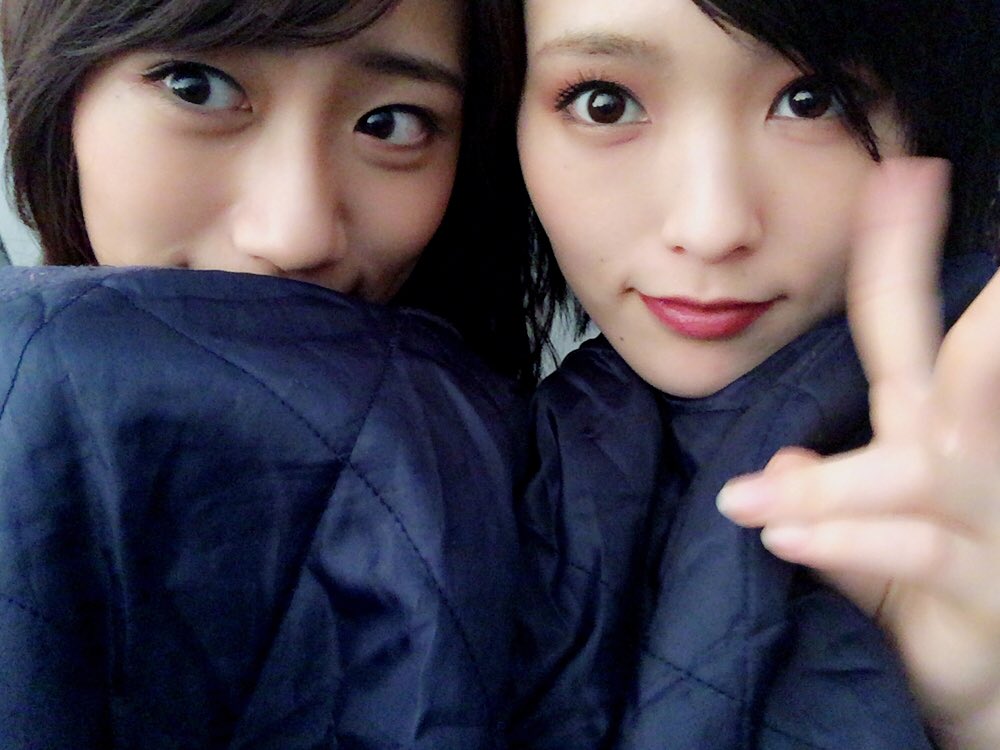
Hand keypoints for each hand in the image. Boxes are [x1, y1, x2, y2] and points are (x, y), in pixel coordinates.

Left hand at [716, 157, 999, 749]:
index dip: (900, 255)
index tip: (902, 175)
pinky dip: (851, 540)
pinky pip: (918, 552)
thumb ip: (832, 499)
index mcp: (933, 439)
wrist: (988, 695)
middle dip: (940, 291)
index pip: (909, 335)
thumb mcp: (874, 547)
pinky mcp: (993, 597)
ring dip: (837, 480)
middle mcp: (970, 465)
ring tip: (752, 501)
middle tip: (917, 193)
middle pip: (956, 366)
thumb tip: (784, 461)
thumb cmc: (935, 607)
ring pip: (921, 470)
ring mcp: (991, 524)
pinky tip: (787, 534)